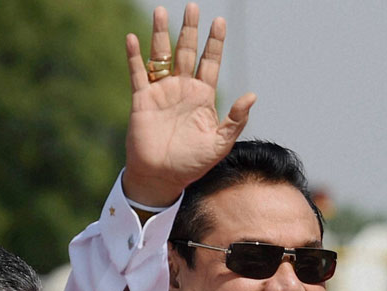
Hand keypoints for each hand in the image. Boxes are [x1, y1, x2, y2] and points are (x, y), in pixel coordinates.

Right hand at [123, 3, 255, 206]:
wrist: (162, 177)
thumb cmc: (192, 164)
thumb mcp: (220, 144)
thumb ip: (235, 120)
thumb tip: (252, 95)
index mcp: (203, 96)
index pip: (210, 62)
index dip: (215, 43)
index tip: (220, 21)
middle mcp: (182, 89)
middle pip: (186, 52)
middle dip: (190, 29)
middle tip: (193, 6)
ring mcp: (161, 92)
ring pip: (161, 56)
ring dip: (161, 34)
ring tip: (161, 11)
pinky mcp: (142, 100)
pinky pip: (137, 74)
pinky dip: (134, 56)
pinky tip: (134, 39)